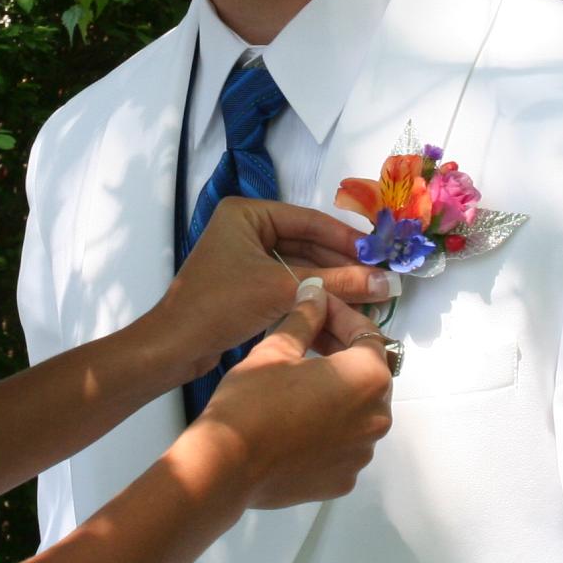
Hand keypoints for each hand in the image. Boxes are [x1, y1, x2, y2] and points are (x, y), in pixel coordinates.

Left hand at [140, 198, 393, 384]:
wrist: (174, 348)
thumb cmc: (220, 306)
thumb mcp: (282, 289)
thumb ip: (337, 283)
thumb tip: (387, 283)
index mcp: (247, 213)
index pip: (309, 221)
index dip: (347, 239)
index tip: (381, 254)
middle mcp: (245, 228)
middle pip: (306, 243)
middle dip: (341, 264)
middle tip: (380, 280)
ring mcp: (245, 256)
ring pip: (299, 266)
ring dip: (331, 282)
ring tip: (369, 296)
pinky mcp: (246, 284)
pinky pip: (287, 283)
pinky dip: (312, 295)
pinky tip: (341, 309)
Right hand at [192, 281, 394, 509]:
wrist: (226, 465)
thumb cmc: (252, 401)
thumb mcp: (277, 349)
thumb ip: (306, 318)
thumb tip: (316, 293)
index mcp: (368, 378)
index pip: (367, 334)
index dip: (341, 316)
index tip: (318, 307)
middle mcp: (377, 418)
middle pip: (367, 374)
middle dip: (342, 352)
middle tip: (308, 337)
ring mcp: (362, 454)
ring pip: (357, 410)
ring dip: (337, 391)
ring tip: (300, 380)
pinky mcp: (343, 479)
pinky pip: (344, 444)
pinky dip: (329, 427)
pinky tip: (297, 419)